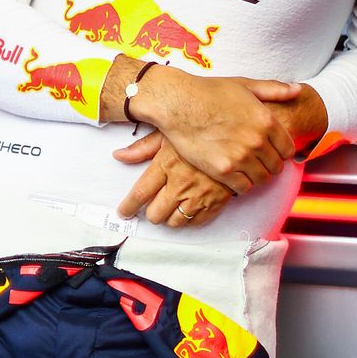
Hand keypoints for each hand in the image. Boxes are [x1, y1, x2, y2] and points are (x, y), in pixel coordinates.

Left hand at [115, 133, 234, 227]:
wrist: (237, 139)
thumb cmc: (201, 134)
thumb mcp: (169, 134)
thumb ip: (142, 148)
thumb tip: (119, 155)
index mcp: (166, 165)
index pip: (140, 194)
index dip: (129, 206)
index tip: (124, 211)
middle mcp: (181, 184)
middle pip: (155, 214)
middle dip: (150, 213)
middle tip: (152, 207)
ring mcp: (199, 196)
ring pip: (174, 222)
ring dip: (169, 217)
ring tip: (171, 207)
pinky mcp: (215, 203)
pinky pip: (195, 223)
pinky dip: (189, 219)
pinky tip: (188, 208)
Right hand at [122, 65, 301, 191]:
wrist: (178, 103)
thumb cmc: (209, 92)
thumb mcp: (245, 85)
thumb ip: (274, 89)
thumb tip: (298, 90)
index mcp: (266, 121)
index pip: (288, 149)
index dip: (280, 152)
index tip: (271, 152)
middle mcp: (257, 141)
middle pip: (276, 167)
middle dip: (269, 165)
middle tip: (257, 162)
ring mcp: (241, 157)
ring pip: (262, 179)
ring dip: (255, 176)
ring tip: (245, 170)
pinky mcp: (223, 170)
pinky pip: (243, 188)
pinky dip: (241, 185)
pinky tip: (233, 175)